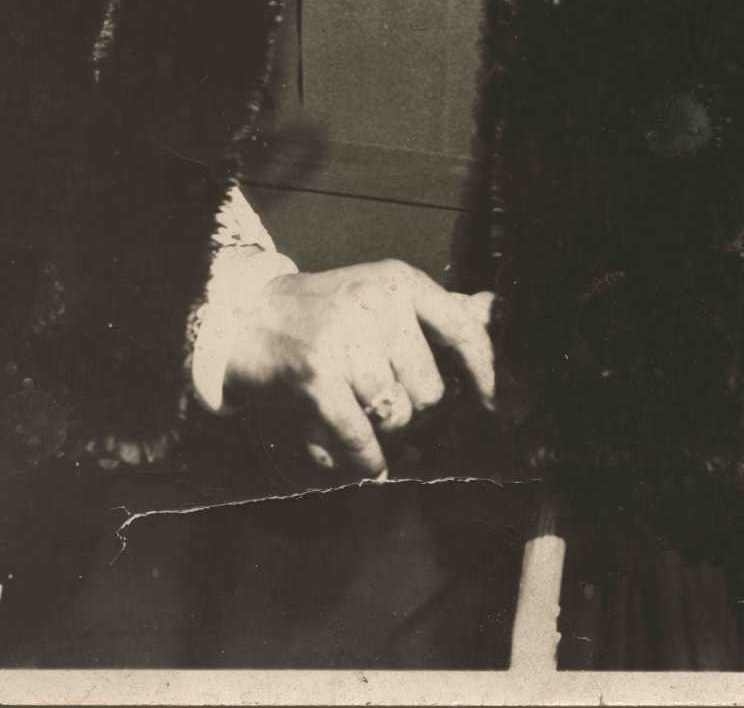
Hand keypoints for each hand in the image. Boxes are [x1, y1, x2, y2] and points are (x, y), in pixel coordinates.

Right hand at [222, 259, 495, 479]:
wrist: (248, 317)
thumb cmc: (328, 312)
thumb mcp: (383, 297)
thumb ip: (439, 310)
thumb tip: (494, 310)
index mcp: (399, 282)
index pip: (461, 328)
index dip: (485, 372)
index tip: (493, 405)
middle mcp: (376, 304)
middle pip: (430, 391)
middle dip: (412, 410)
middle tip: (383, 401)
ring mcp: (346, 339)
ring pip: (396, 417)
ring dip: (381, 432)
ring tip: (361, 415)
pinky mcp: (318, 377)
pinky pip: (361, 438)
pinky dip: (365, 459)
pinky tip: (365, 461)